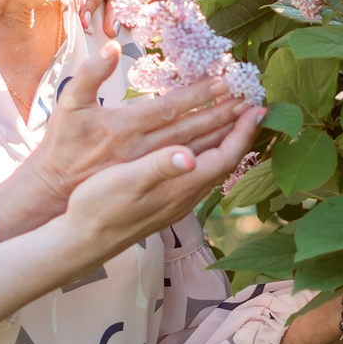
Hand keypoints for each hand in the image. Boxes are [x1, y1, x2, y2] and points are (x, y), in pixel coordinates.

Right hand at [56, 102, 262, 258]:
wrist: (84, 240)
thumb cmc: (100, 207)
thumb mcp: (126, 181)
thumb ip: (159, 167)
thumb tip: (190, 156)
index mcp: (181, 186)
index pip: (225, 156)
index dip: (244, 132)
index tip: (257, 106)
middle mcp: (187, 195)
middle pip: (226, 160)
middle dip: (241, 131)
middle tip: (253, 102)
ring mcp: (179, 201)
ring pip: (214, 167)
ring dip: (226, 141)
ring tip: (234, 116)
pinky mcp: (168, 202)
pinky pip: (200, 173)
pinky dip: (209, 152)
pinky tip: (202, 144)